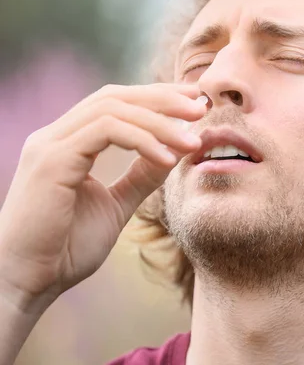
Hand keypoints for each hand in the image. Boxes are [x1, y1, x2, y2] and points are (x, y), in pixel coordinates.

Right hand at [0, 83, 204, 309]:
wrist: (28, 282)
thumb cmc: (66, 248)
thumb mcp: (116, 204)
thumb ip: (141, 176)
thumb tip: (175, 151)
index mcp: (69, 143)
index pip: (115, 103)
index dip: (156, 98)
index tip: (193, 104)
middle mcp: (57, 136)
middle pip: (115, 97)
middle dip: (163, 98)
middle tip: (201, 106)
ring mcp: (51, 144)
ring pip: (113, 109)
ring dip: (159, 120)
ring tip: (192, 140)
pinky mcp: (52, 160)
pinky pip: (105, 131)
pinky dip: (142, 140)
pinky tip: (167, 158)